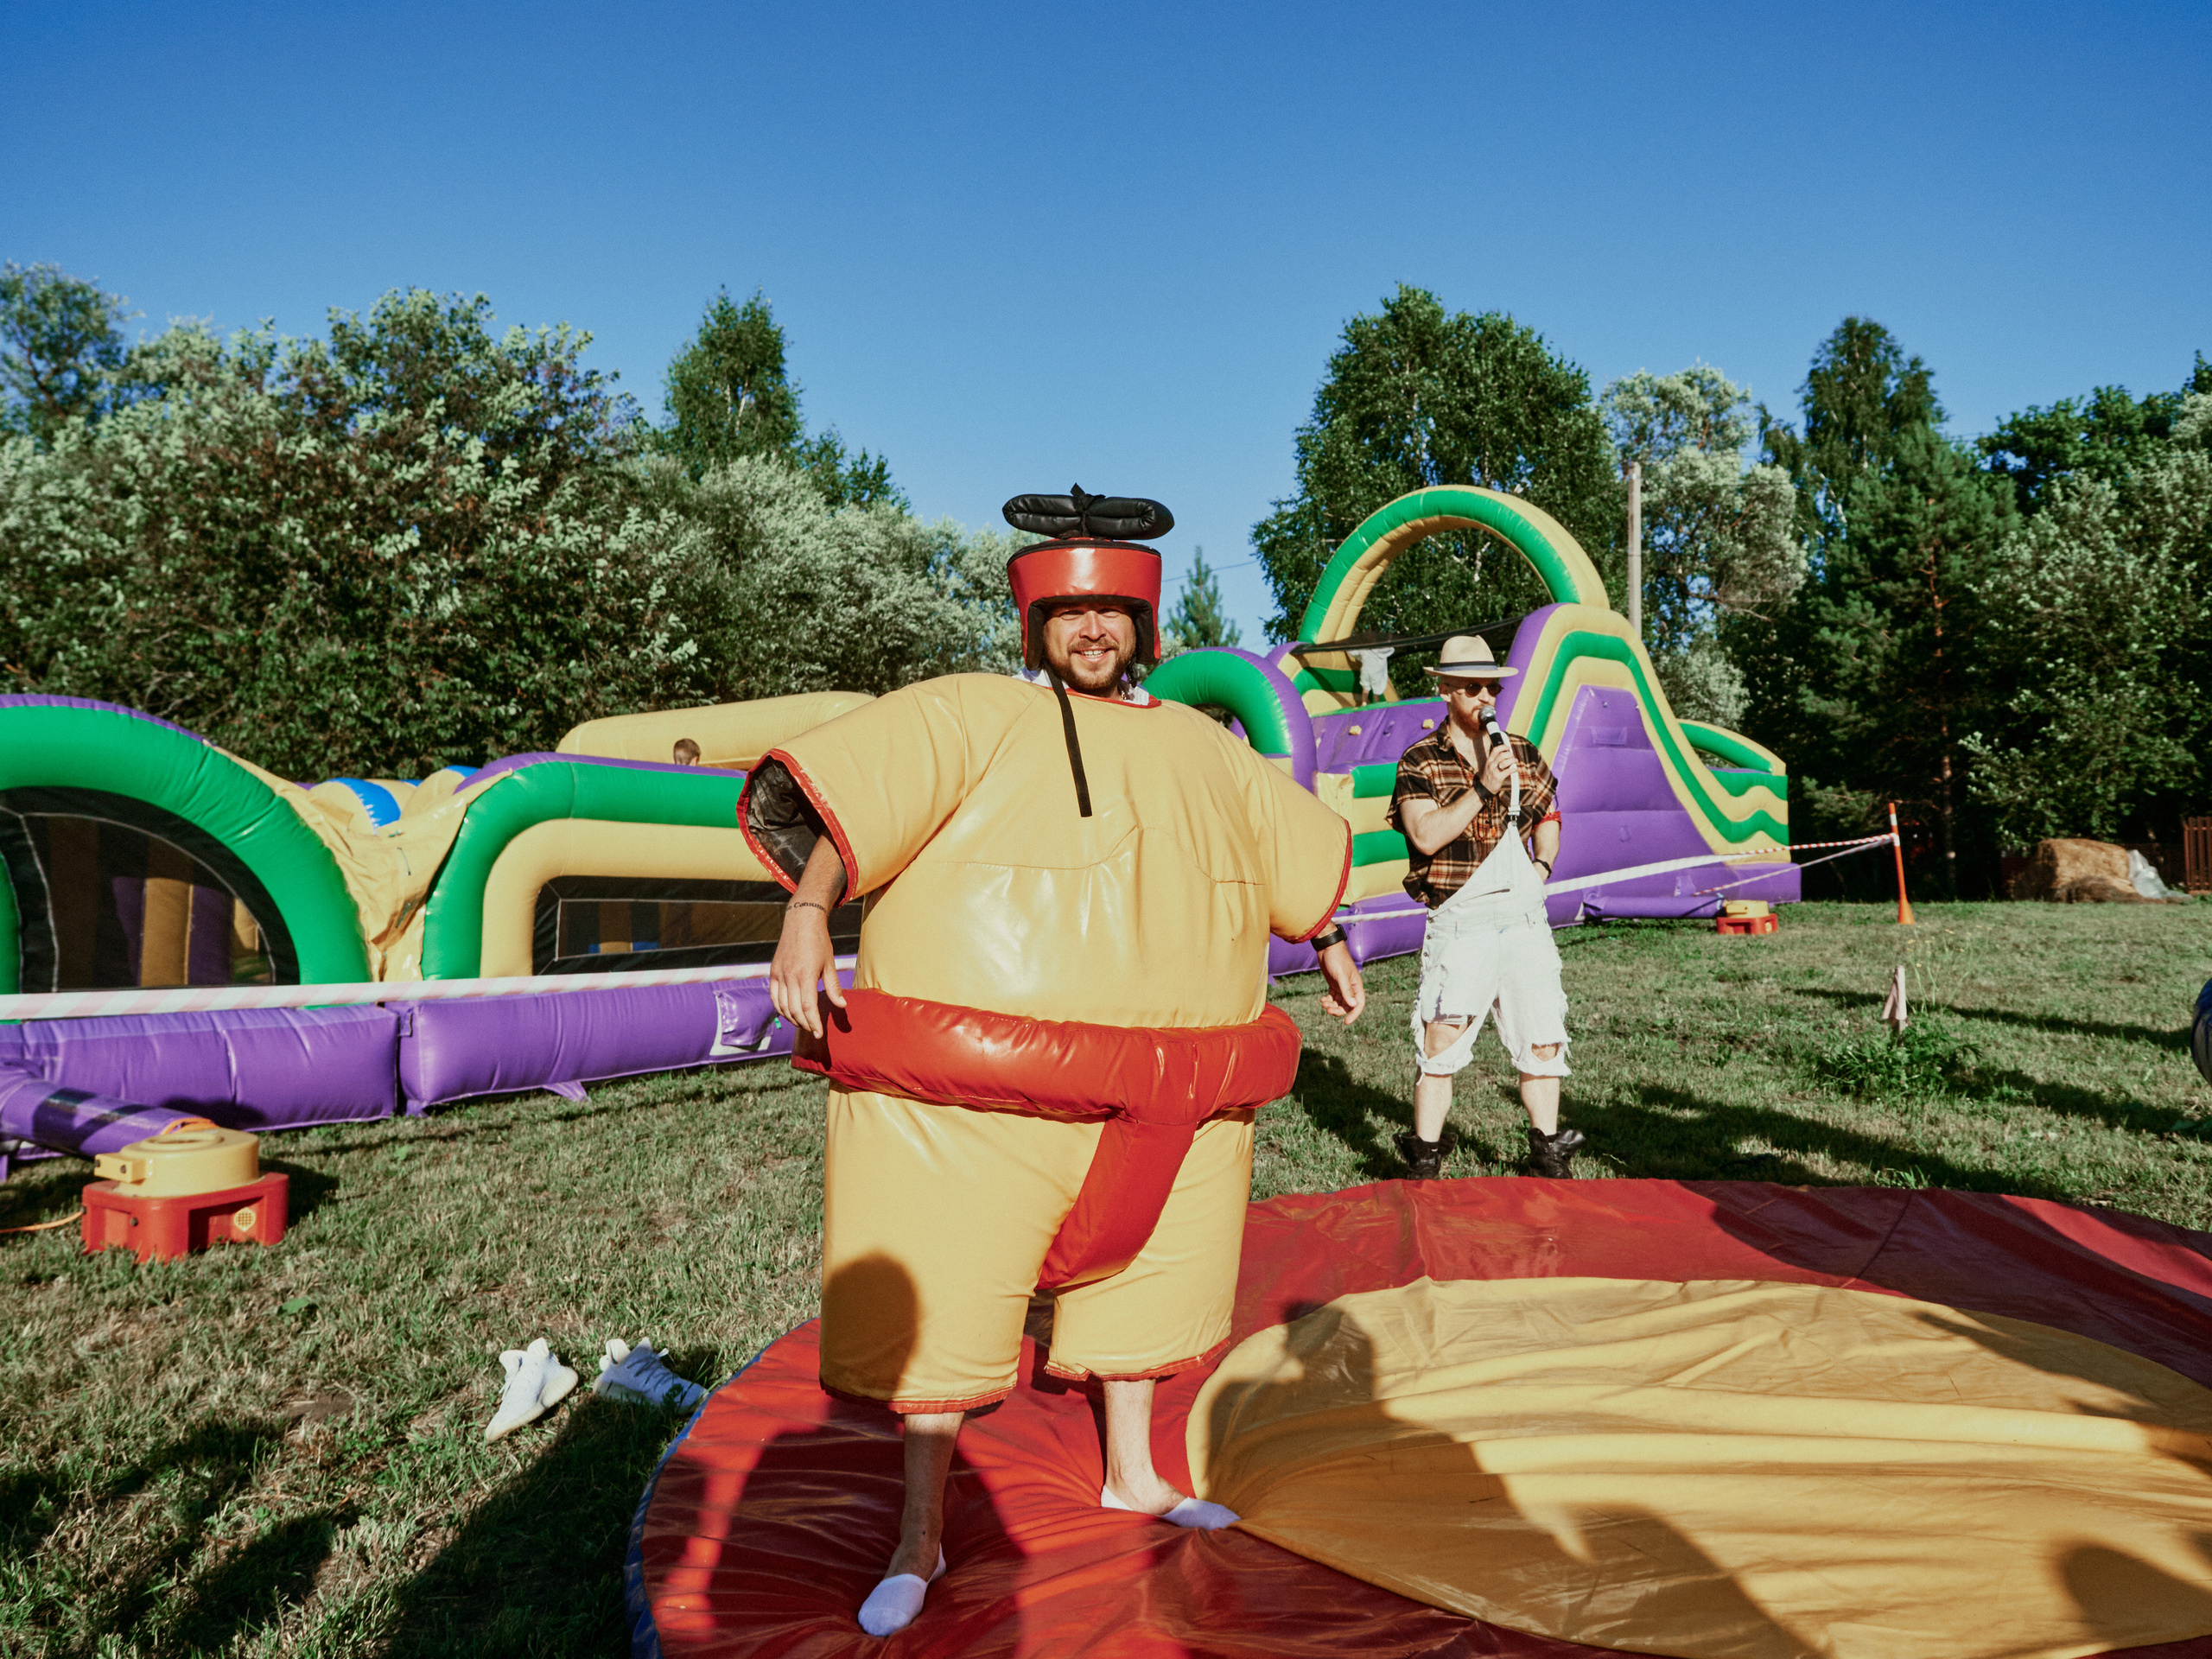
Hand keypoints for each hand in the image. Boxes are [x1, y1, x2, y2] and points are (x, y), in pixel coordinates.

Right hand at [768, 905, 844, 1037]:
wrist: (801, 922)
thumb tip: (841, 1005)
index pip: (807, 1007)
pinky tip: (789, 1013)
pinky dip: (780, 1008)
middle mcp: (789, 976)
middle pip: (794, 1010)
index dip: (813, 1023)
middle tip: (814, 1030)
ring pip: (782, 1006)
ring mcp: (779, 974)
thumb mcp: (830, 963)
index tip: (819, 1034)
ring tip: (804, 1023)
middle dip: (805, 1024)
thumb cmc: (819, 942)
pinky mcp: (773, 972)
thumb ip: (834, 987)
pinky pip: (774, 997)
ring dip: (793, 1019)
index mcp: (806, 975)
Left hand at [1317, 941, 1364, 1024]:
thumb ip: (1346, 990)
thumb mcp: (1341, 976)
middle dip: (1338, 1010)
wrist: (1327, 948)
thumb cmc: (1336, 959)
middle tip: (1327, 1010)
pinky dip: (1328, 1001)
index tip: (1346, 1022)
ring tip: (1323, 1003)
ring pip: (1339, 1002)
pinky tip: (1322, 1000)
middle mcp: (1351, 987)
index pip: (1359, 1004)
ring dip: (1331, 1006)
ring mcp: (1342, 986)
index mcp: (1356, 985)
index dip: (1354, 1014)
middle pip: (1347, 1005)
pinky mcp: (1334, 984)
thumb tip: (1353, 1005)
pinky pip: (1333, 997)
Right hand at [1481, 740, 1515, 791]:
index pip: (1495, 750)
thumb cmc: (1489, 776)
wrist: (1485, 788)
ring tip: (1515, 762)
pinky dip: (1514, 769)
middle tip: (1513, 757)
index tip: (1508, 748)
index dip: (1503, 747)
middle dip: (1510, 755)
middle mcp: (1491, 765)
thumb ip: (1496, 760)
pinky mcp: (1498, 778)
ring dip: (1513, 761)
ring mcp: (1494, 771)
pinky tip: (1515, 769)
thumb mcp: (1489, 766)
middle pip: (1502, 755)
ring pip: (1506, 762)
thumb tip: (1506, 754)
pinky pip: (1509, 771)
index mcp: (1489, 761)